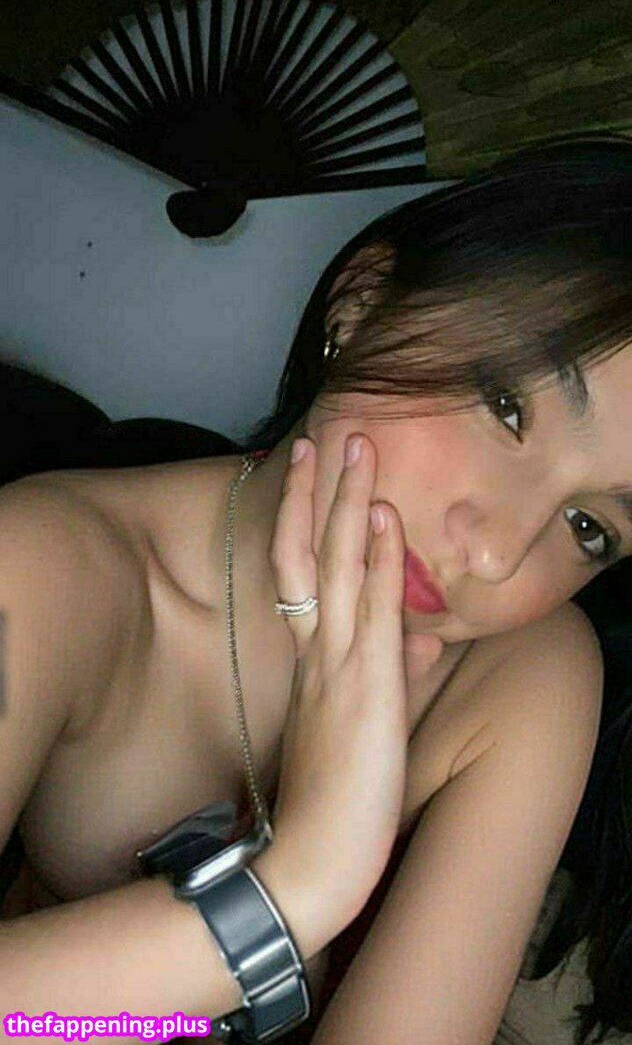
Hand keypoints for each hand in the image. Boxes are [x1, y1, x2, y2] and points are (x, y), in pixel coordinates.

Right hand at [265, 433, 443, 934]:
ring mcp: (338, 664)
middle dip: (320, 493)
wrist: (312, 858)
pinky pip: (373, 610)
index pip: (303, 575)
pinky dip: (381, 560)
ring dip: (350, 503)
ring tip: (357, 447)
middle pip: (312, 555)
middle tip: (326, 437)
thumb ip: (392, 677)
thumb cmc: (336, 802)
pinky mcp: (364, 685)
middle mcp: (318, 652)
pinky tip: (387, 518)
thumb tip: (421, 641)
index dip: (305, 523)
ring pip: (339, 567)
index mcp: (313, 662)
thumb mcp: (365, 729)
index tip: (311, 478)